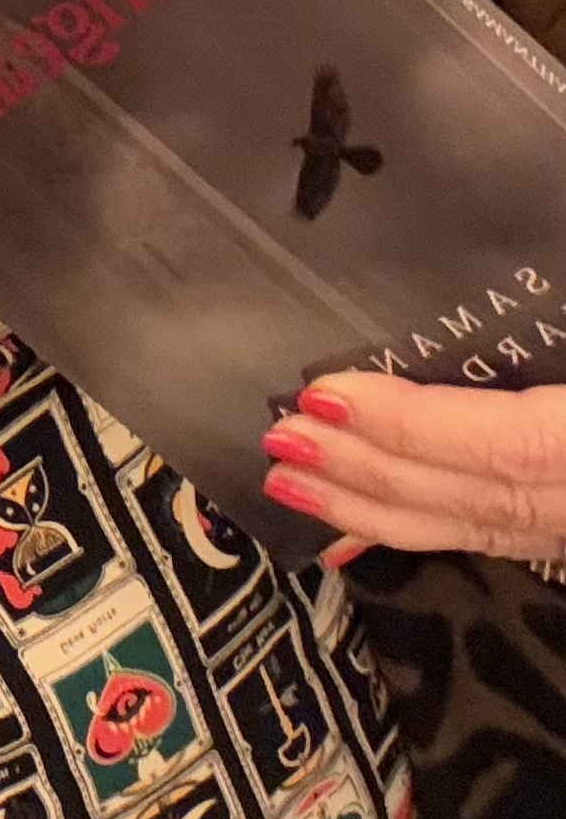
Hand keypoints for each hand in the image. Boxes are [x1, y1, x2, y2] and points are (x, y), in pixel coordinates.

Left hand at [263, 372, 565, 563]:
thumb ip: (536, 349)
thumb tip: (493, 277)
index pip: (499, 444)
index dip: (408, 423)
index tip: (324, 396)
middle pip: (464, 496)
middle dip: (363, 471)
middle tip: (280, 440)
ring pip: (466, 529)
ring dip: (368, 509)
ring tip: (289, 485)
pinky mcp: (560, 538)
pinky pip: (482, 541)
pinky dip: (411, 531)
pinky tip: (347, 537)